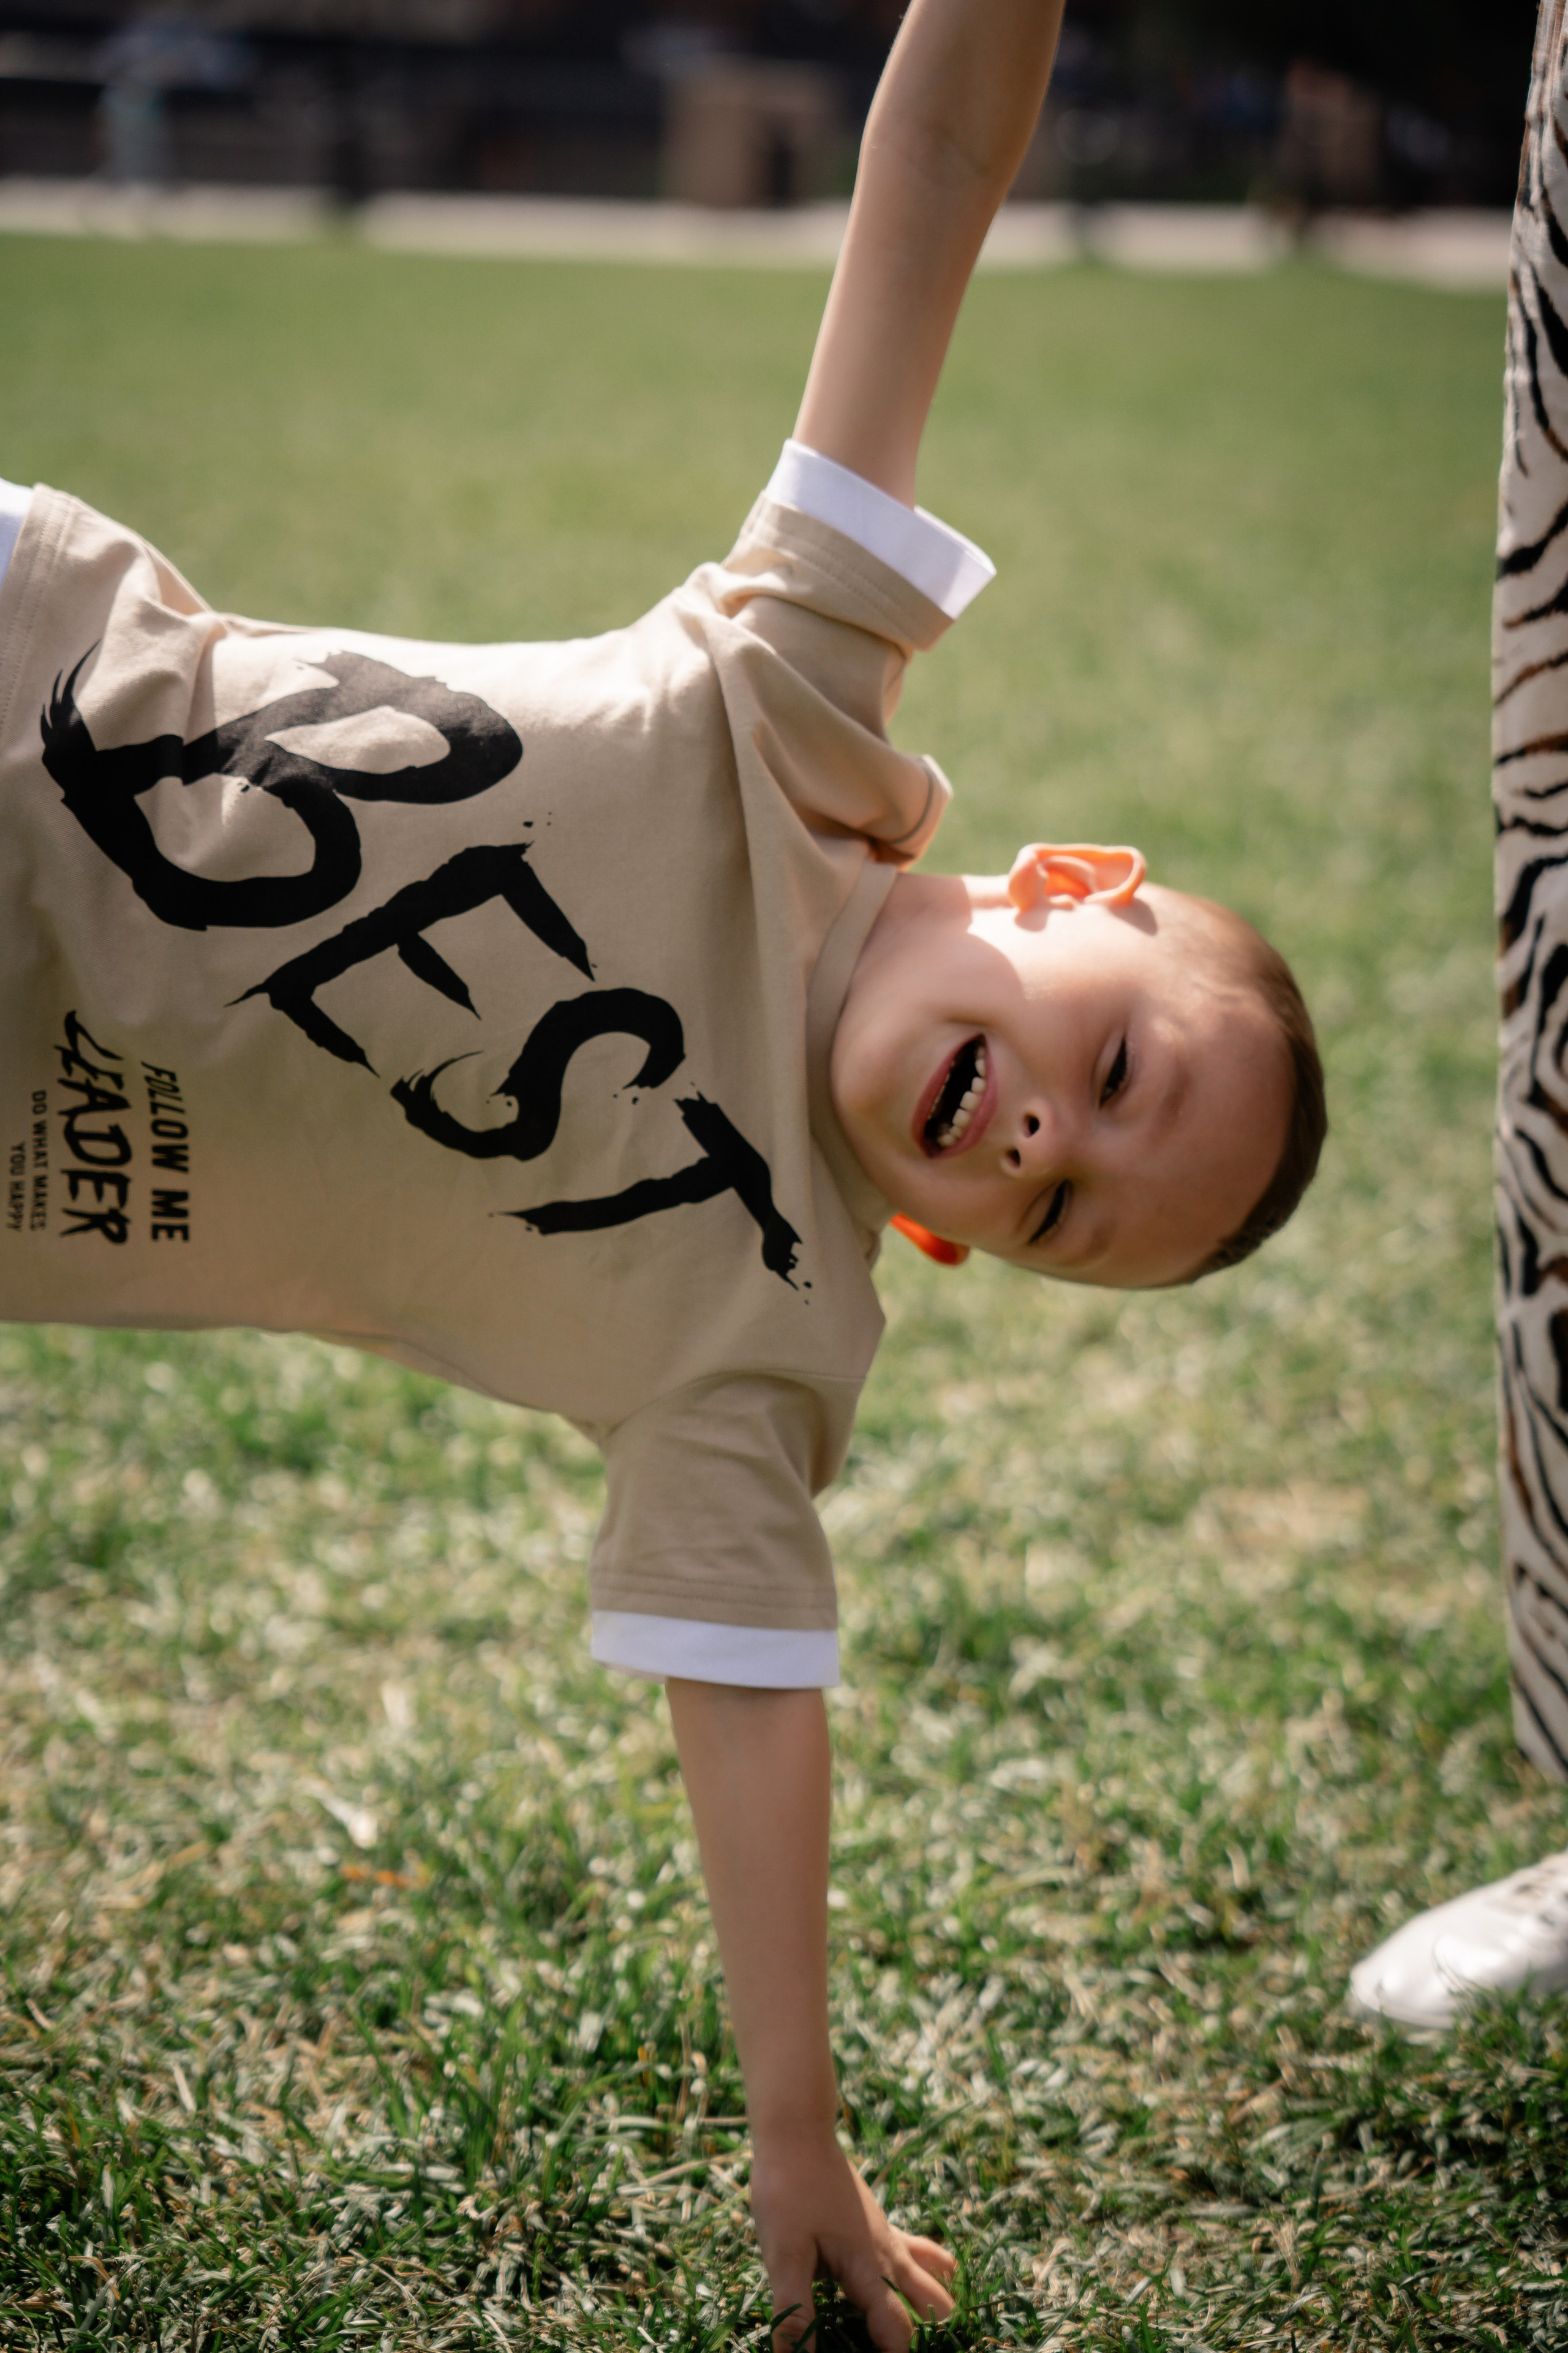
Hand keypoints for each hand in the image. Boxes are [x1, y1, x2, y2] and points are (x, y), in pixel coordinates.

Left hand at [750, 2123, 956, 2348]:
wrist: (797, 2132)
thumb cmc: (787, 2191)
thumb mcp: (783, 2254)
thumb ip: (795, 2311)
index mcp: (868, 2269)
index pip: (896, 2331)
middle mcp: (888, 2255)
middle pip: (933, 2303)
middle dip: (934, 2331)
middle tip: (926, 2342)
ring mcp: (887, 2236)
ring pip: (933, 2274)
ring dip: (936, 2302)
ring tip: (939, 2328)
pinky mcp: (878, 2223)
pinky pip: (918, 2251)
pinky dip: (929, 2272)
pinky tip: (924, 2281)